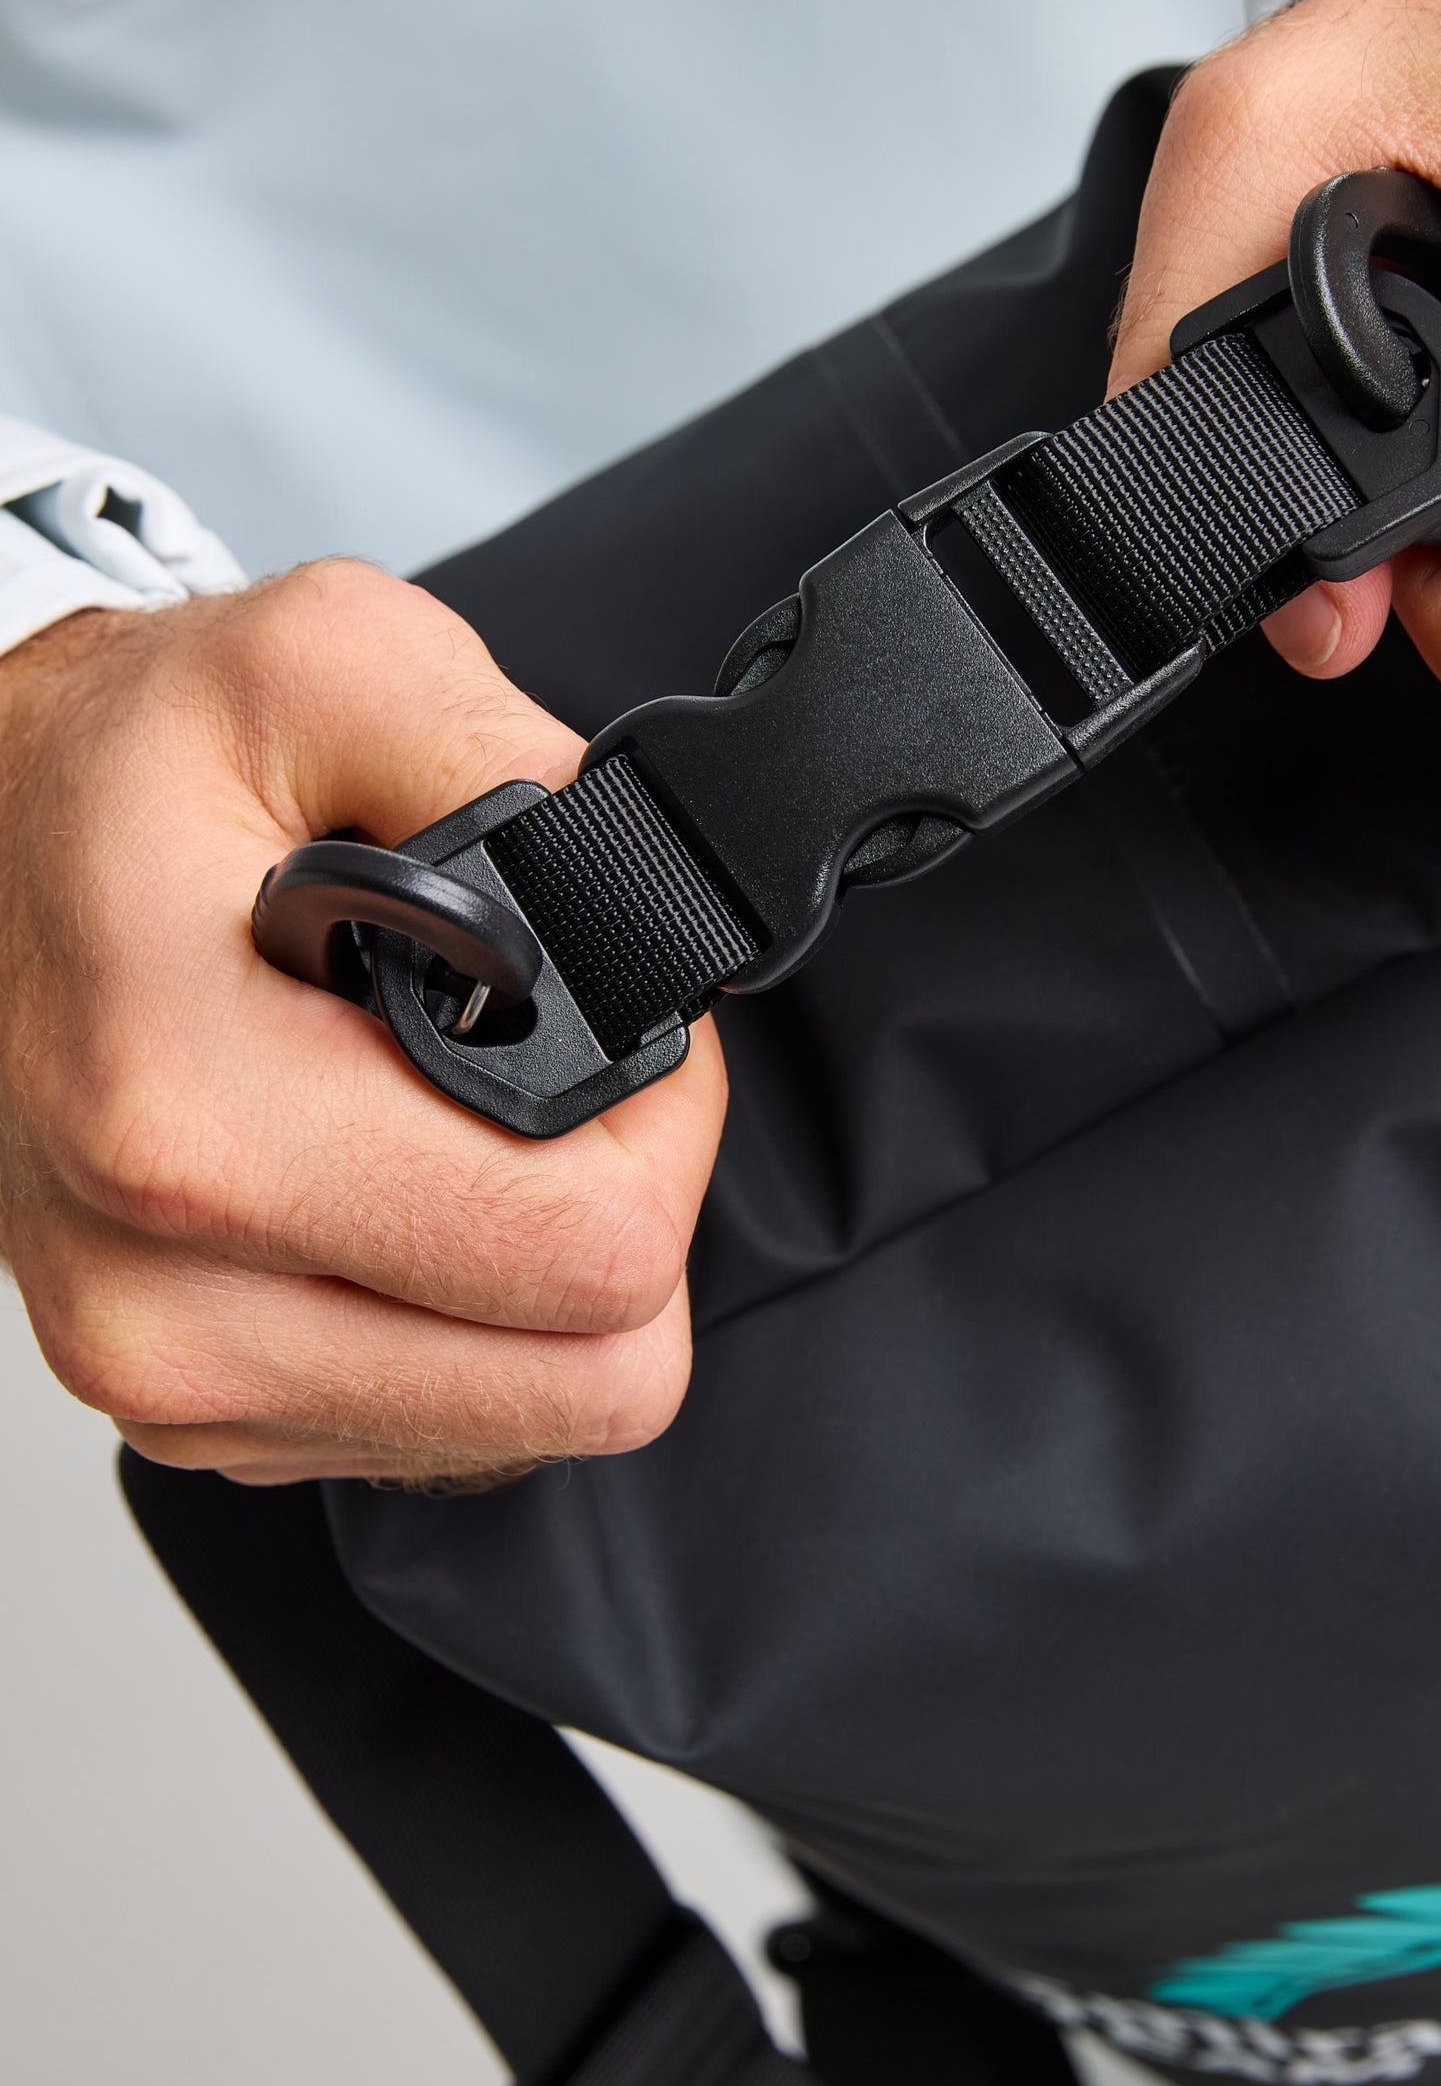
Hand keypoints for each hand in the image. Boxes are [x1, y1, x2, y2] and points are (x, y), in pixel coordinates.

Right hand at [0, 566, 724, 1484]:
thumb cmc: (129, 765)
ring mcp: (169, 1381)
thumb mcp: (332, 659)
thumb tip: (636, 888)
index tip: (611, 1016)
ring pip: (533, 1418)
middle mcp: (164, 1298)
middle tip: (564, 1072)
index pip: (594, 1257)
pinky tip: (407, 1181)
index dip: (665, 1124)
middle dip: (627, 1207)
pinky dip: (470, 1314)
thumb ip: (513, 763)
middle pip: (592, 1376)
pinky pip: (444, 1426)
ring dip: (550, 1275)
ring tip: (472, 1116)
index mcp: (195, 1121)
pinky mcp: (189, 1414)